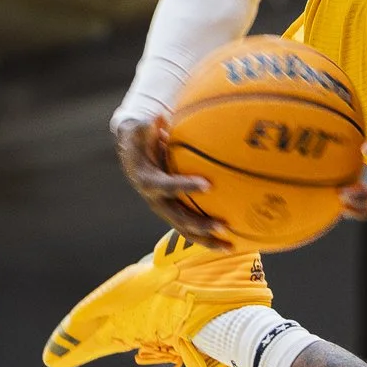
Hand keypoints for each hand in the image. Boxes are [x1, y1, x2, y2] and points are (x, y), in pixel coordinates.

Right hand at [111, 114, 235, 249]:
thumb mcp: (139, 127)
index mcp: (147, 180)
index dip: (184, 186)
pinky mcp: (174, 212)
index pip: (165, 185)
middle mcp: (155, 200)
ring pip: (185, 230)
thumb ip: (147, 126)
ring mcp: (165, 209)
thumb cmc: (141, 135)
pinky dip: (209, 236)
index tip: (208, 184)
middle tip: (222, 226)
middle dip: (200, 224)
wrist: (133, 152)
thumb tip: (157, 119)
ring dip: (207, 240)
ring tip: (231, 247)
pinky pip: (191, 227)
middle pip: (177, 217)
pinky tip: (233, 241)